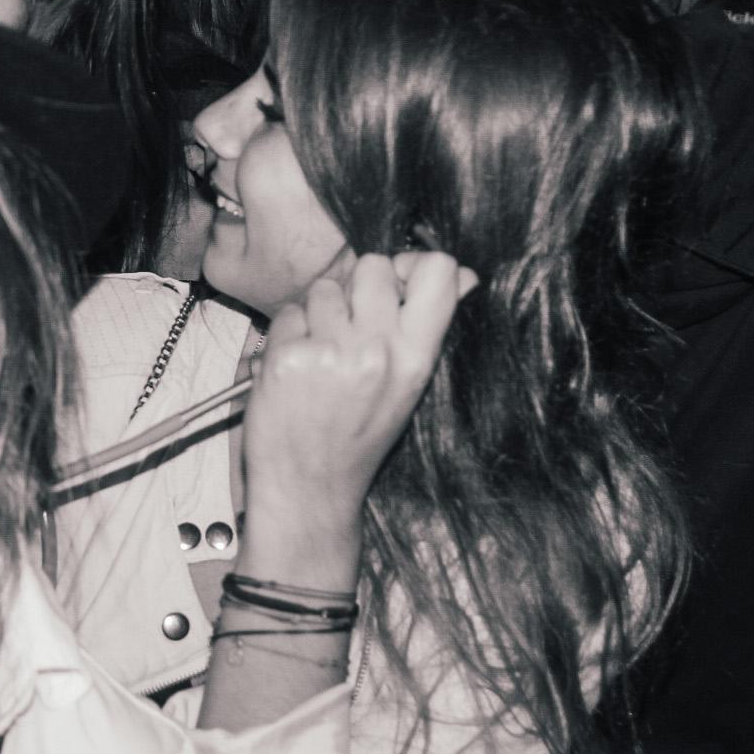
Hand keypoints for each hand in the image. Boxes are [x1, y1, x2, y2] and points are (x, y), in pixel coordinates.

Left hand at [239, 252, 476, 568]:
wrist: (310, 489)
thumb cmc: (357, 437)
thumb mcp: (409, 385)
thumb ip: (429, 327)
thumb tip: (467, 274)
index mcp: (416, 357)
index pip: (438, 270)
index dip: (413, 264)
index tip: (396, 285)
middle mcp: (378, 351)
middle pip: (372, 265)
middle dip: (357, 287)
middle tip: (349, 328)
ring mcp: (330, 353)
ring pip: (324, 288)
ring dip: (318, 313)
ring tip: (321, 356)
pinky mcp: (286, 359)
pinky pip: (287, 314)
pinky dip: (286, 336)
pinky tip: (295, 370)